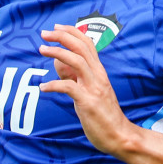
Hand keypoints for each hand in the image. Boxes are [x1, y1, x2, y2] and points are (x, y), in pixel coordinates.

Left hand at [39, 24, 138, 157]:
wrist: (120, 135)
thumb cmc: (103, 114)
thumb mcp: (87, 91)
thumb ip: (73, 77)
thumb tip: (57, 62)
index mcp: (99, 72)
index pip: (87, 44)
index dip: (71, 33)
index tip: (56, 27)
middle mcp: (98, 76)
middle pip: (81, 47)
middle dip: (61, 37)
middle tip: (44, 33)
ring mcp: (94, 88)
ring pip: (76, 61)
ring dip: (57, 53)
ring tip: (42, 49)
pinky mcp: (88, 102)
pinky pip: (68, 87)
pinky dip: (53, 85)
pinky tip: (43, 87)